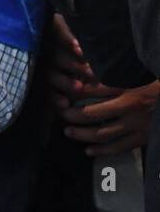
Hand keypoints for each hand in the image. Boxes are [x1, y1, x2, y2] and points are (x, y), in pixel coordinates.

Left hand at [48, 15, 157, 155]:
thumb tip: (92, 60)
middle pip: (93, 113)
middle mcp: (131, 105)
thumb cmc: (159, 81)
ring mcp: (138, 124)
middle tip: (62, 113)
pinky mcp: (145, 138)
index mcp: (130, 85)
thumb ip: (121, 67)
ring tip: (68, 131)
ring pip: (103, 133)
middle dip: (72, 114)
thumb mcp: (143, 69)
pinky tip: (88, 150)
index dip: (75, 90)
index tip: (63, 90)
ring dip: (82, 134)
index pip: (95, 88)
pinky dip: (102, 150)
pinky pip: (120, 147)